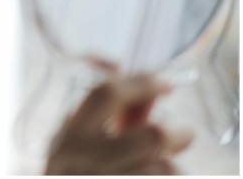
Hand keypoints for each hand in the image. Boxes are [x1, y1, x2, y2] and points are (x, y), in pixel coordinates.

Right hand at [45, 67, 193, 173]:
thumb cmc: (71, 173)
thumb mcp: (77, 143)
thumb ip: (112, 117)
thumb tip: (150, 93)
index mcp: (72, 135)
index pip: (105, 93)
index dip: (140, 82)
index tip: (164, 83)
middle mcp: (89, 159)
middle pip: (152, 136)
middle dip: (176, 132)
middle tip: (182, 134)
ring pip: (166, 169)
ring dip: (171, 166)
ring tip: (162, 167)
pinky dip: (165, 177)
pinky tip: (152, 176)